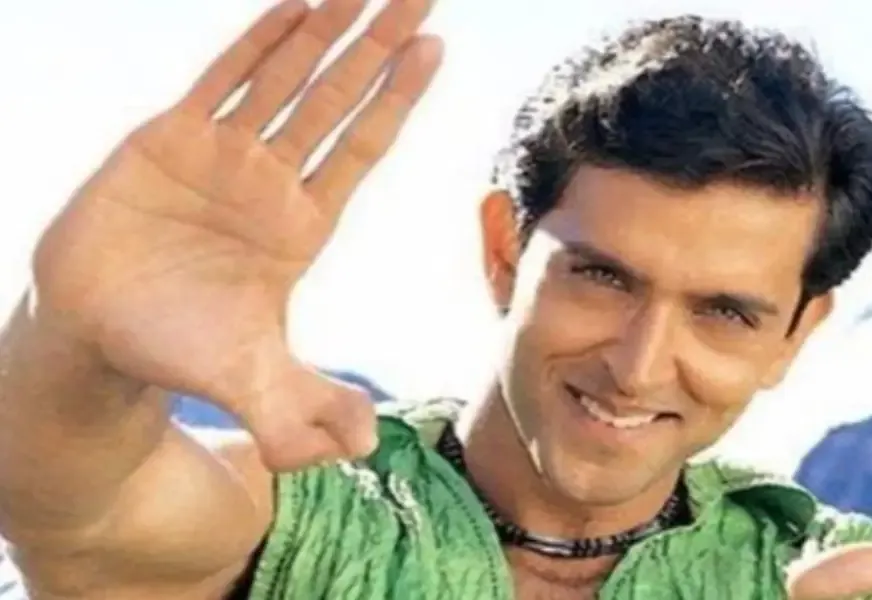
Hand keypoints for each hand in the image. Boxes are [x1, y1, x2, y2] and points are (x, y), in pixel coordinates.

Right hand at [30, 0, 441, 471]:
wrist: (95, 337)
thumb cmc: (179, 355)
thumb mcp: (251, 390)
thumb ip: (306, 414)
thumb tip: (366, 446)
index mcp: (301, 225)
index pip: (360, 148)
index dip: (396, 99)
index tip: (433, 48)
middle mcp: (270, 180)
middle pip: (337, 99)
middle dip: (378, 46)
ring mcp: (221, 154)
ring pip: (284, 77)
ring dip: (324, 29)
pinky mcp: (166, 140)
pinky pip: (220, 79)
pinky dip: (255, 42)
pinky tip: (293, 4)